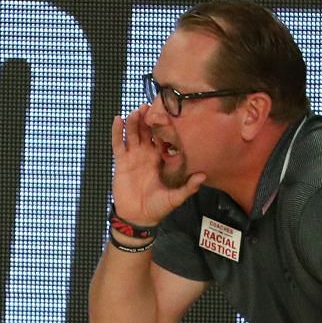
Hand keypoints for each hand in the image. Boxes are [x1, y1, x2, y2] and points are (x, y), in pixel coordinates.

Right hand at [110, 105, 206, 228]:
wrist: (138, 217)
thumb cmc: (157, 207)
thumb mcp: (175, 198)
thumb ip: (188, 187)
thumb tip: (203, 176)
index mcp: (161, 159)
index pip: (163, 138)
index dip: (165, 126)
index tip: (169, 114)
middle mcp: (147, 154)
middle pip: (147, 131)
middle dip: (149, 119)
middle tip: (151, 105)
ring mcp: (133, 156)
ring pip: (133, 134)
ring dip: (134, 121)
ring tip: (137, 111)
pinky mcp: (121, 161)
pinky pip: (118, 144)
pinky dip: (117, 132)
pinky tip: (118, 119)